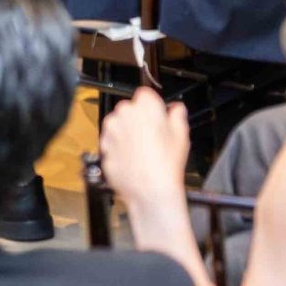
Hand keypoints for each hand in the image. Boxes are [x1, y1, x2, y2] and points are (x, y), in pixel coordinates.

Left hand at [97, 88, 193, 213]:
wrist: (150, 191)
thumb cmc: (166, 164)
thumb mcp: (181, 135)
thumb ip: (177, 115)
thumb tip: (176, 109)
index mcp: (144, 105)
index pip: (145, 94)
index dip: (153, 106)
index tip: (158, 116)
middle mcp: (123, 113)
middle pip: (130, 109)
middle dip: (139, 119)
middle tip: (153, 137)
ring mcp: (110, 130)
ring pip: (118, 125)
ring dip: (127, 133)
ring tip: (143, 151)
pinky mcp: (103, 146)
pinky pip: (112, 143)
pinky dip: (119, 148)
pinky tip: (133, 160)